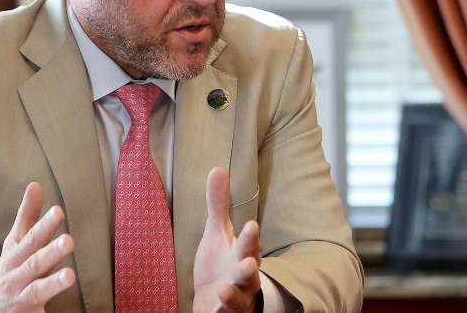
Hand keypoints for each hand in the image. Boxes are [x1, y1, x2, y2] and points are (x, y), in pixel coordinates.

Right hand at [0, 182, 75, 312]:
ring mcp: (22, 298)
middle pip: (34, 263)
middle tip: (69, 241)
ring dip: (53, 284)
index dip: (44, 225)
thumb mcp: (15, 242)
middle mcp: (17, 276)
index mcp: (16, 255)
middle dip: (51, 253)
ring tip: (70, 276)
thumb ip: (27, 216)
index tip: (58, 211)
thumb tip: (36, 184)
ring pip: (37, 291)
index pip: (31, 238)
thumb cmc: (9, 268)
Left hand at [192, 167, 262, 312]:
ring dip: (233, 295)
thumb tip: (218, 168)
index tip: (251, 225)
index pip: (249, 245)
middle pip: (248, 273)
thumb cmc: (221, 264)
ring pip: (238, 298)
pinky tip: (214, 311)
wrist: (217, 299)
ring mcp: (235, 298)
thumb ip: (219, 205)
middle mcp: (243, 278)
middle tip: (249, 262)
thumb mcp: (217, 233)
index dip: (251, 237)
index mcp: (242, 255)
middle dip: (248, 268)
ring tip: (223, 290)